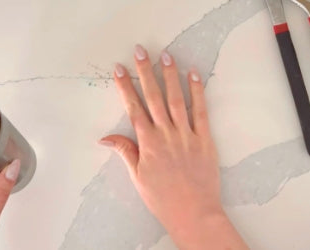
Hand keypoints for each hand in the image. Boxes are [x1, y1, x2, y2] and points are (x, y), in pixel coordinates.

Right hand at [100, 45, 247, 248]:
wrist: (193, 212)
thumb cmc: (162, 197)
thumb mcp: (137, 176)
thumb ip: (124, 151)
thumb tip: (105, 138)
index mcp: (147, 142)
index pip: (133, 108)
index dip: (125, 87)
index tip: (119, 69)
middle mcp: (166, 133)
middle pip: (153, 97)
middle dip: (145, 72)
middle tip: (140, 52)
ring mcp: (186, 134)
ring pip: (176, 99)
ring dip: (170, 76)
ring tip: (165, 56)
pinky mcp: (204, 138)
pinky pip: (201, 111)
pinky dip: (197, 92)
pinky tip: (193, 76)